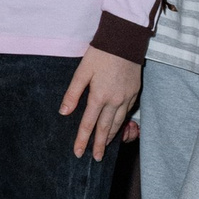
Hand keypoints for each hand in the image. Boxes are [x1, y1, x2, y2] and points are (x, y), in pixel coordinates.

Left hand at [59, 47, 141, 161]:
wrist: (125, 40)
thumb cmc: (100, 54)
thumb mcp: (82, 71)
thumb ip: (73, 93)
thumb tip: (64, 112)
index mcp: (99, 96)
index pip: (88, 123)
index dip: (82, 139)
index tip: (78, 153)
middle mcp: (115, 100)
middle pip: (106, 128)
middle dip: (100, 145)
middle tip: (97, 158)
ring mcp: (127, 97)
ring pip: (118, 122)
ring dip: (112, 136)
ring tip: (106, 146)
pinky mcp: (135, 92)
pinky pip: (127, 112)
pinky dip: (122, 122)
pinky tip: (118, 126)